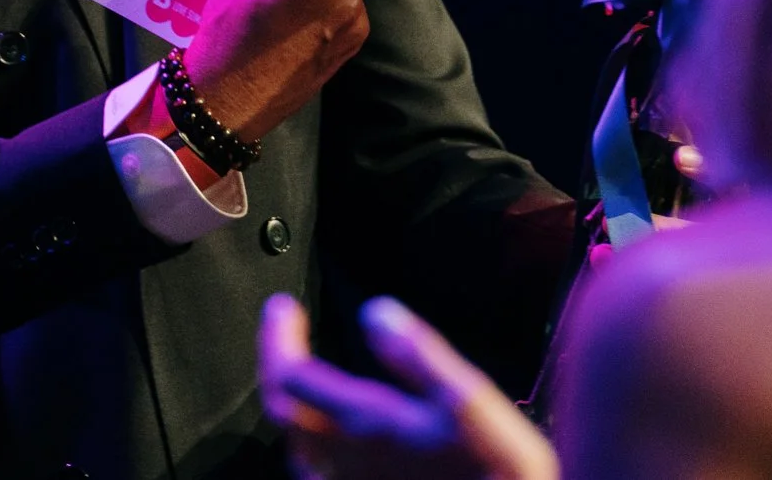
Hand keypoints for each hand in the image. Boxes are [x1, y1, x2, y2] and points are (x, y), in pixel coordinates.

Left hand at [260, 293, 557, 479]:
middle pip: (282, 410)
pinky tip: (330, 440)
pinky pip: (316, 472)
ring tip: (301, 377)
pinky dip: (310, 443)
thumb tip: (375, 311)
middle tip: (282, 334)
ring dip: (290, 405)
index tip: (282, 308)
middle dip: (276, 365)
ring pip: (297, 444)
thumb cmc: (494, 472)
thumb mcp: (469, 402)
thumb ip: (420, 354)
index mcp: (364, 423)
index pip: (292, 375)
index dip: (278, 336)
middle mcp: (343, 459)